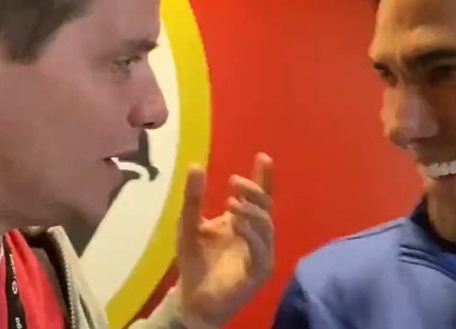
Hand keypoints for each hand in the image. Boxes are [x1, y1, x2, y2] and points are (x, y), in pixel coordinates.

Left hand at [175, 153, 273, 328]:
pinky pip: (262, 250)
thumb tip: (195, 164)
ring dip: (252, 211)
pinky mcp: (259, 272)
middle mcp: (256, 234)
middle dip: (255, 190)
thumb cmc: (194, 261)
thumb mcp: (189, 224)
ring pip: (266, 226)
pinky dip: (252, 235)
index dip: (263, 177)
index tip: (263, 157)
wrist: (191, 297)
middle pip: (265, 206)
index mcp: (243, 221)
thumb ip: (193, 198)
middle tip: (235, 181)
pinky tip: (237, 225)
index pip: (259, 196)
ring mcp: (260, 253)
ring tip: (232, 201)